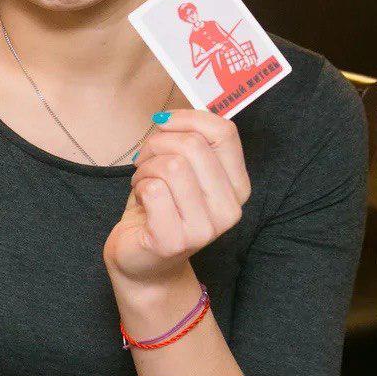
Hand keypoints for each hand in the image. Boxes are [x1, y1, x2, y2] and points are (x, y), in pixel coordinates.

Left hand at [103, 108, 251, 288]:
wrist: (143, 261)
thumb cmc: (161, 208)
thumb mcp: (183, 170)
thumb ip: (189, 141)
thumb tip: (171, 114)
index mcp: (238, 186)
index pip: (224, 132)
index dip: (188, 118)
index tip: (164, 123)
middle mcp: (229, 210)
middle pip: (193, 146)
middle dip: (158, 144)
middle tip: (146, 160)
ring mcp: (204, 229)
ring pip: (171, 165)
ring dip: (146, 168)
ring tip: (143, 182)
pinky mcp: (174, 241)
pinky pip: (153, 189)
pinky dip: (138, 187)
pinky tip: (140, 200)